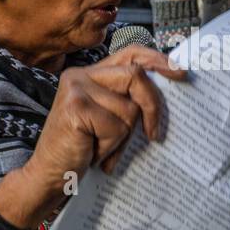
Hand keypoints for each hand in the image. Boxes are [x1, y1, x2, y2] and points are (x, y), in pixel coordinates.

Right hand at [25, 45, 187, 202]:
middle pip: (136, 76)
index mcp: (90, 74)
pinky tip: (94, 153)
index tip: (180, 72)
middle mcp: (80, 75)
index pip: (130, 53)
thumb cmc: (83, 149)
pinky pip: (116, 127)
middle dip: (152, 106)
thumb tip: (169, 86)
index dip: (157, 59)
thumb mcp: (109, 118)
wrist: (49, 175)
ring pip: (129, 108)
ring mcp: (76, 89)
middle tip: (153, 134)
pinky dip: (111, 147)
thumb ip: (127, 99)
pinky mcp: (75, 108)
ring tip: (102, 147)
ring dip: (122, 137)